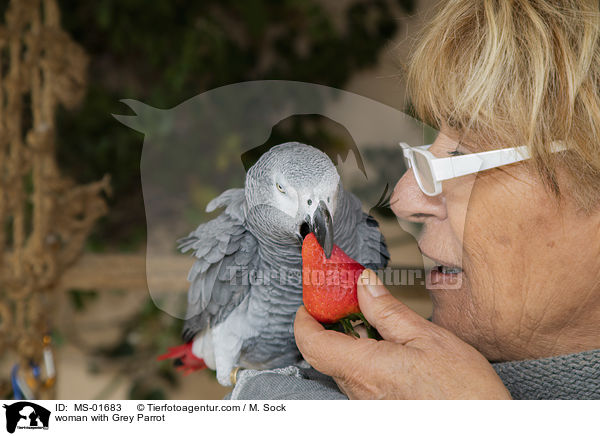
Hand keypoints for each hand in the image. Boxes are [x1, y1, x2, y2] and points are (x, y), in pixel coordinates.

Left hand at [294, 269, 511, 398]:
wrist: (484, 429)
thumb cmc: (465, 392)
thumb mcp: (428, 338)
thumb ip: (388, 311)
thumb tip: (364, 285)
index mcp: (366, 368)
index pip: (312, 344)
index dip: (304, 321)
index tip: (310, 304)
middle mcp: (360, 392)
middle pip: (327, 354)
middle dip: (331, 325)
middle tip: (346, 302)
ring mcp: (369, 404)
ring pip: (344, 366)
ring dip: (349, 341)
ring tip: (373, 321)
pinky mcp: (380, 410)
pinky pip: (360, 380)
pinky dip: (363, 358)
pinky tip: (387, 347)